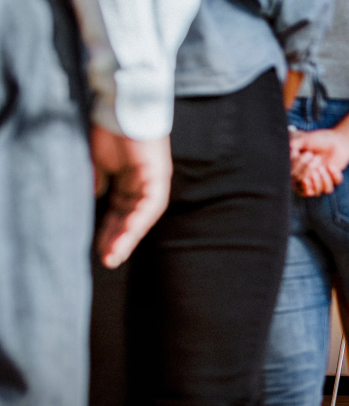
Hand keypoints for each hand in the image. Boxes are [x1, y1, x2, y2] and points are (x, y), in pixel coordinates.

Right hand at [91, 125, 173, 268]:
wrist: (119, 103)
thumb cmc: (108, 128)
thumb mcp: (98, 162)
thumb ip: (99, 182)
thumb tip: (94, 199)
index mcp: (131, 182)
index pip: (121, 213)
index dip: (110, 232)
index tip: (100, 251)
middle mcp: (144, 184)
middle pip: (131, 218)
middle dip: (118, 240)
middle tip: (107, 261)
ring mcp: (153, 180)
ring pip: (141, 217)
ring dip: (127, 237)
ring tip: (113, 256)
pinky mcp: (157, 175)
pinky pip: (149, 204)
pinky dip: (137, 220)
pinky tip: (126, 236)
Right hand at [289, 128, 348, 196]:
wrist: (337, 140)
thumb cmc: (318, 139)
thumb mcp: (303, 140)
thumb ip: (293, 145)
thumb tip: (290, 154)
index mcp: (297, 170)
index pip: (292, 179)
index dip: (296, 170)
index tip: (301, 155)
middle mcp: (307, 178)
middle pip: (303, 188)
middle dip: (307, 172)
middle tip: (315, 157)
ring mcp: (319, 181)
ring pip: (317, 192)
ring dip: (319, 180)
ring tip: (322, 166)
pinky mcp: (331, 181)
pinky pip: (330, 188)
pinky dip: (331, 177)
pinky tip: (331, 166)